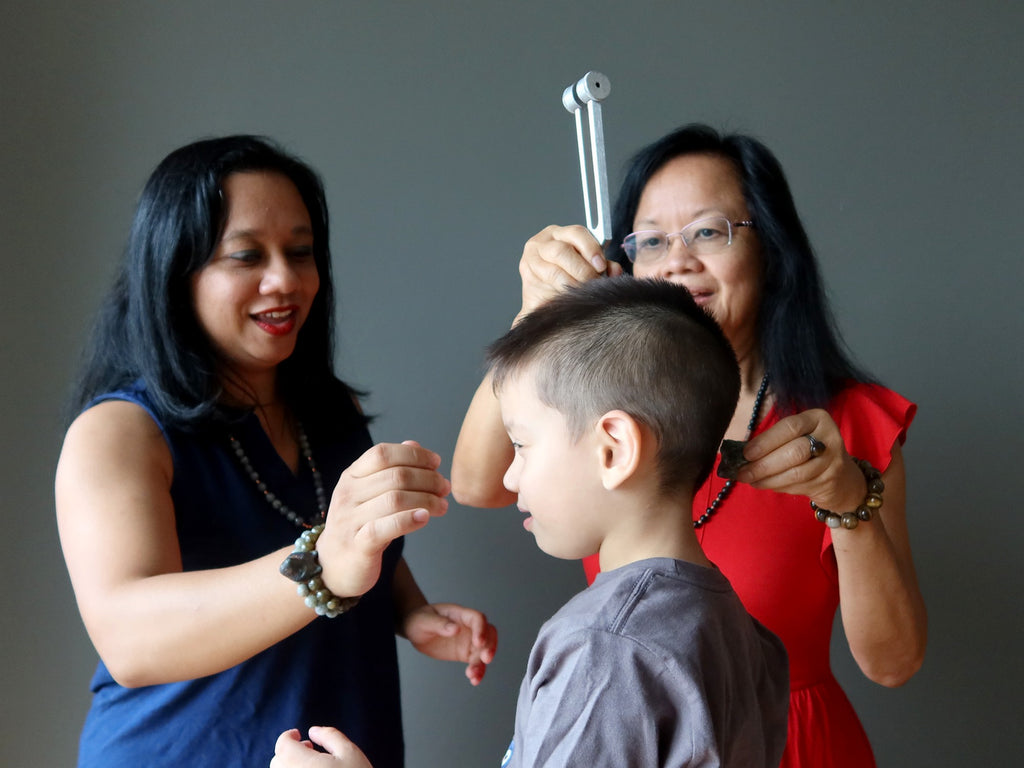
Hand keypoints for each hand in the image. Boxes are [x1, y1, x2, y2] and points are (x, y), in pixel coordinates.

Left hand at [271, 727, 372, 767]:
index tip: (298, 734)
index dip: (288, 736)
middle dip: (289, 752)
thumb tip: (312, 731)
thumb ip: (330, 736)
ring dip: (289, 767)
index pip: (282, 746)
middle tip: (308, 750)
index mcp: (302, 764)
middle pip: (277, 762)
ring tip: (312, 767)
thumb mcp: (349, 752)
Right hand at [317, 441, 449, 597]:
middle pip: (395, 477)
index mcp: (351, 476)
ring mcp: (350, 520)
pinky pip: (385, 528)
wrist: (332, 566)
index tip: (436, 463)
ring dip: (426, 500)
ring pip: (395, 500)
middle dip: (427, 479)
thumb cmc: (358, 525)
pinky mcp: (358, 545)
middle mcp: (347, 494)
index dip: (414, 455)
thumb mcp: (369, 493)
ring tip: (442, 505)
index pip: (382, 454)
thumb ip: (389, 469)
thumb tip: (413, 445)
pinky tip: (425, 518)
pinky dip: (409, 520)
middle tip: (444, 487)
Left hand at [402, 602, 497, 685]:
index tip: (478, 643)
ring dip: (482, 663)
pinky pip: (476, 662)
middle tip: (485, 659)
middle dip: (490, 646)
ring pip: (484, 650)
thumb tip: (455, 629)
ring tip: (473, 675)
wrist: (415, 630)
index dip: (481, 629)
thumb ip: (439, 624)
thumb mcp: (424, 620)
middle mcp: (468, 627)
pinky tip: (474, 680)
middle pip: (488, 633)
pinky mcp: (465, 654)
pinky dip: (478, 671)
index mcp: (459, 614)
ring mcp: (468, 640)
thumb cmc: (419, 620)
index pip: (477, 618)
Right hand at [518, 225, 622, 317]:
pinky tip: (568, 296)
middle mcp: (542, 242)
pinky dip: (560, 291)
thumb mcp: (589, 269)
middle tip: (592, 282)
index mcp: (559, 234)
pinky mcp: (526, 277)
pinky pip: (546, 285)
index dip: (591, 248)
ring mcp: (530, 259)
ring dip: (571, 282)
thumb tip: (615, 271)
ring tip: (581, 290)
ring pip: (553, 269)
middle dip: (581, 269)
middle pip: (562, 250)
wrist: (545, 302)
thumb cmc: (568, 280)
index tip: (601, 266)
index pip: (576, 232)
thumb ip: (603, 267)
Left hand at [738, 409, 865, 510]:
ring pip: (796, 473)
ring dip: (768, 479)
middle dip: (764, 464)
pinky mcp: (830, 481)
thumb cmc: (806, 450)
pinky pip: (799, 485)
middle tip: (743, 472)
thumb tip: (740, 453)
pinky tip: (766, 484)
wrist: (840, 476)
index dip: (765, 441)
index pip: (790, 427)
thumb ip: (773, 440)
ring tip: (750, 480)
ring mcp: (833, 461)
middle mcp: (829, 437)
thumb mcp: (795, 436)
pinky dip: (778, 486)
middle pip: (794, 452)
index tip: (746, 453)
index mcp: (817, 418)